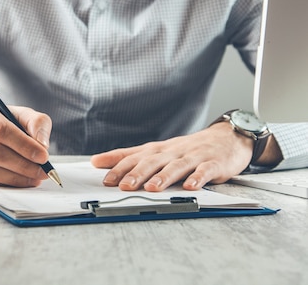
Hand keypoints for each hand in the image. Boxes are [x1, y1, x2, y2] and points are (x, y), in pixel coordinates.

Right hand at [0, 99, 51, 186]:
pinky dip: (3, 182)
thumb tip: (42, 144)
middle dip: (22, 164)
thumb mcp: (18, 113)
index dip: (24, 145)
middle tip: (42, 171)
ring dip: (14, 177)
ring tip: (33, 178)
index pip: (1, 130)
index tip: (43, 156)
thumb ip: (36, 123)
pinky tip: (18, 180)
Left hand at [90, 122, 255, 190]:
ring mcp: (193, 157)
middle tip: (123, 186)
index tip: (105, 178)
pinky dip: (198, 178)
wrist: (226, 137)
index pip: (134, 156)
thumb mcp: (157, 151)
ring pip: (176, 166)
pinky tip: (190, 186)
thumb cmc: (187, 148)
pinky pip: (205, 171)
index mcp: (157, 150)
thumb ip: (130, 157)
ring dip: (163, 177)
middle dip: (136, 174)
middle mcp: (172, 152)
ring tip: (152, 188)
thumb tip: (98, 162)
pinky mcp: (213, 163)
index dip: (118, 166)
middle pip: (152, 162)